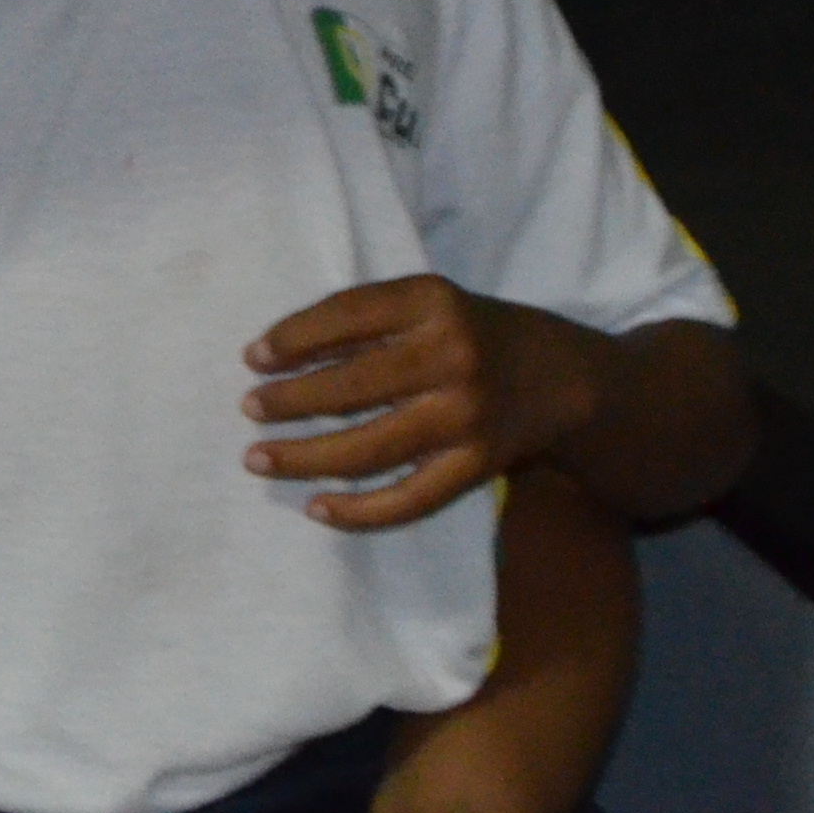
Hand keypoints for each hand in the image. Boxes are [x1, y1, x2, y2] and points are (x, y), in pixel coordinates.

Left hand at [244, 277, 604, 528]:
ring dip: (305, 458)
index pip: (348, 315)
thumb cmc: (473, 335)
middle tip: (249, 410)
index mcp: (434, 302)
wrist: (565, 379)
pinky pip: (408, 498)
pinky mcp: (478, 466)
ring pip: (370, 448)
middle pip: (352, 386)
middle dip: (290, 402)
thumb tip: (274, 355)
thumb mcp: (430, 304)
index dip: (293, 337)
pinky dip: (358, 510)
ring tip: (259, 458)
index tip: (252, 357)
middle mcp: (453, 356)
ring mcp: (467, 416)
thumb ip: (366, 320)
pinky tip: (316, 508)